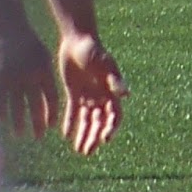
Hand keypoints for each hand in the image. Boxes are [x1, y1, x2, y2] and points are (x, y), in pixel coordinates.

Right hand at [0, 19, 58, 140]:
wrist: (7, 25)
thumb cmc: (27, 40)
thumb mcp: (42, 55)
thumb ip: (45, 76)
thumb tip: (49, 99)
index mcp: (44, 70)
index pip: (51, 99)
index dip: (52, 114)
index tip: (51, 126)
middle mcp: (30, 76)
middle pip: (36, 107)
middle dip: (38, 124)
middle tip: (39, 136)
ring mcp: (13, 78)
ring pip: (17, 107)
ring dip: (19, 124)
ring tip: (20, 135)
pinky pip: (1, 100)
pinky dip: (3, 113)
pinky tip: (4, 121)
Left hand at [58, 32, 126, 155]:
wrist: (76, 39)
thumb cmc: (93, 49)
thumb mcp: (103, 64)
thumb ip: (113, 80)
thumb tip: (127, 94)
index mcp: (112, 91)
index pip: (114, 115)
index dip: (111, 128)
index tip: (105, 140)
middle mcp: (101, 96)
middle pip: (99, 122)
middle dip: (94, 137)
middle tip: (87, 152)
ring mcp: (88, 95)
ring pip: (86, 120)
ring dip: (83, 134)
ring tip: (79, 149)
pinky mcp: (74, 92)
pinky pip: (72, 111)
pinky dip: (70, 123)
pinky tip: (65, 135)